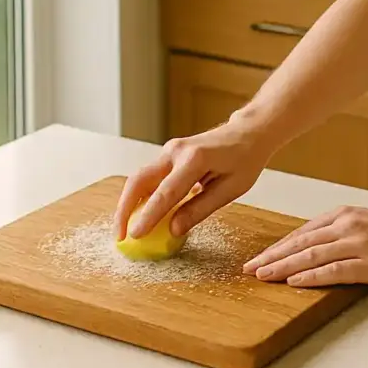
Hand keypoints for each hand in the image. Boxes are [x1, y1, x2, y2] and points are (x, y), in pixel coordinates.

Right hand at [113, 116, 273, 240]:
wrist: (248, 132)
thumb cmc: (245, 159)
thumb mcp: (231, 189)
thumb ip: (200, 209)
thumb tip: (173, 230)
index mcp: (195, 159)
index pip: (166, 192)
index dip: (148, 215)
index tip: (134, 235)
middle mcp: (176, 151)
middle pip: (139, 180)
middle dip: (125, 209)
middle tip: (119, 235)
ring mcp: (170, 150)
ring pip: (140, 178)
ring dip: (128, 203)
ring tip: (124, 229)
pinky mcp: (169, 155)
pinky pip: (149, 177)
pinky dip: (140, 196)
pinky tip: (138, 214)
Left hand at [242, 205, 367, 287]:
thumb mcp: (365, 221)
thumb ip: (340, 230)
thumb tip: (313, 244)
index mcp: (344, 214)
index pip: (302, 231)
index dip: (278, 245)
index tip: (260, 256)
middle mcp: (346, 226)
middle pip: (300, 242)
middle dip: (272, 256)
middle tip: (250, 267)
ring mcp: (357, 244)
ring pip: (311, 255)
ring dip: (283, 266)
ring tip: (263, 275)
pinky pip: (333, 270)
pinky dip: (310, 275)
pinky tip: (294, 281)